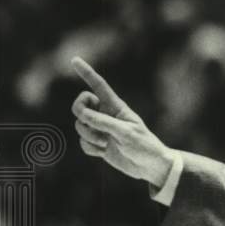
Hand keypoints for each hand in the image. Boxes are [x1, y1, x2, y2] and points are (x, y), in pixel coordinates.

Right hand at [70, 56, 173, 187]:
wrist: (149, 166)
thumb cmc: (143, 145)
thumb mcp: (126, 132)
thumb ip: (104, 122)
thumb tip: (83, 115)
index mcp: (115, 106)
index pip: (98, 85)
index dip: (87, 72)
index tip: (74, 59)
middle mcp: (106, 115)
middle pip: (80, 106)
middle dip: (80, 114)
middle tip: (90, 122)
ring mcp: (100, 129)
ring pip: (79, 126)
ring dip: (89, 136)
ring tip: (106, 143)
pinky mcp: (97, 143)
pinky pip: (82, 143)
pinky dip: (90, 148)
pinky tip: (104, 152)